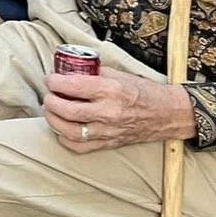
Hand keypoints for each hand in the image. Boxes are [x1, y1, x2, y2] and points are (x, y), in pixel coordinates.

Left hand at [42, 68, 196, 152]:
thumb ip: (94, 72)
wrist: (167, 114)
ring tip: (50, 110)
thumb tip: (69, 69)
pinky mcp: (109, 144)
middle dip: (51, 101)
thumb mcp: (119, 74)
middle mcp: (108, 112)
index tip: (50, 78)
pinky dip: (65, 139)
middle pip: (68, 111)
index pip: (73, 86)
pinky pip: (80, 147)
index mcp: (111, 90)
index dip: (55, 81)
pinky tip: (61, 128)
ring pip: (70, 131)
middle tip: (48, 94)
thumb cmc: (143, 91)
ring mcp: (108, 131)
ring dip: (53, 120)